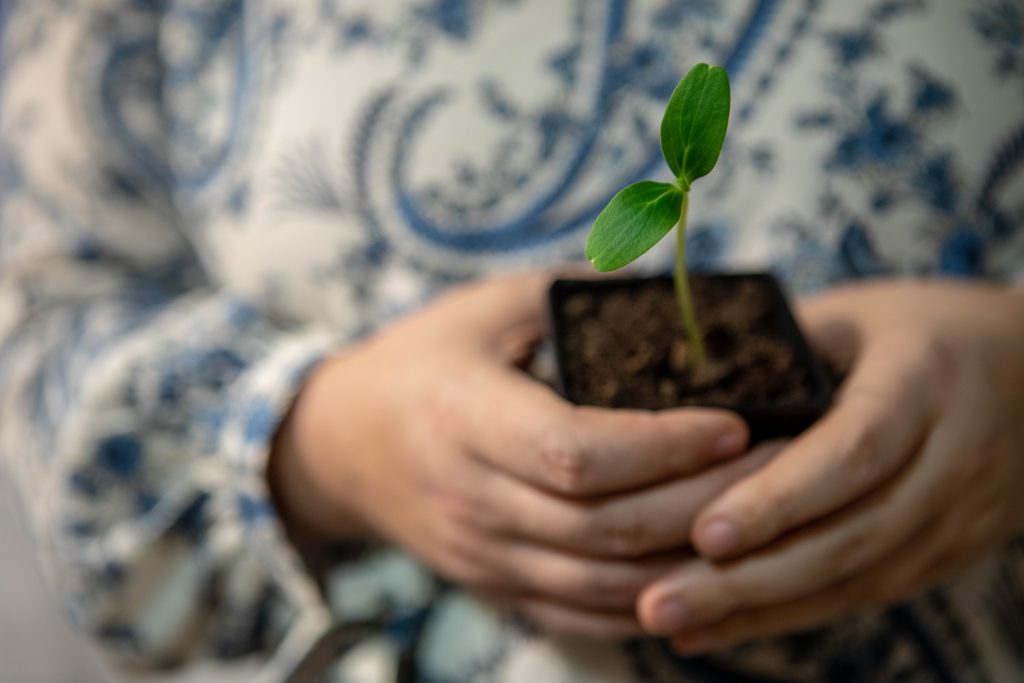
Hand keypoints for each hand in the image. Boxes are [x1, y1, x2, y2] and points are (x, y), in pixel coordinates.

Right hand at [270, 272, 755, 637]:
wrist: (345, 443)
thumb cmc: (426, 361)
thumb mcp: (484, 307)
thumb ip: (568, 295)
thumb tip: (670, 287)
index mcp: (465, 418)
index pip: (574, 453)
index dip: (662, 446)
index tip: (734, 423)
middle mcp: (472, 498)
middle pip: (605, 529)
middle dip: (703, 504)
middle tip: (777, 469)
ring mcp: (483, 555)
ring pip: (604, 586)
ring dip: (690, 563)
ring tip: (758, 525)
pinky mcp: (496, 586)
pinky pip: (583, 616)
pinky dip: (649, 605)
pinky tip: (703, 577)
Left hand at [636, 280, 1023, 651]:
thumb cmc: (922, 331)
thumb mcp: (857, 315)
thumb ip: (780, 345)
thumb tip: (677, 370)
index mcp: (922, 383)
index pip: (853, 452)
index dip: (781, 499)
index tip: (705, 532)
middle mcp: (951, 459)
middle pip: (851, 537)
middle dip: (750, 579)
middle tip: (660, 603)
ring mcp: (957, 517)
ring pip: (857, 581)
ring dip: (760, 610)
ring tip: (674, 623)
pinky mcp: (947, 554)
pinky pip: (866, 595)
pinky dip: (790, 615)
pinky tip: (719, 626)